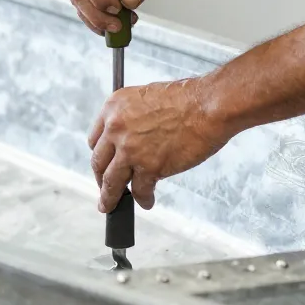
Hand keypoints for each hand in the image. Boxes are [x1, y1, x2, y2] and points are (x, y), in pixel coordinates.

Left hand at [88, 77, 228, 212]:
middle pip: (99, 162)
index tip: (103, 164)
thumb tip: (128, 139)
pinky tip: (146, 201)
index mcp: (113, 107)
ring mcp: (130, 150)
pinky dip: (143, 199)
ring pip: (111, 182)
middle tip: (104, 188)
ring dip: (110, 197)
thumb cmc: (187, 99)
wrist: (209, 106)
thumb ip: (131, 119)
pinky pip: (139, 190)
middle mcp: (116, 128)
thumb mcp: (146, 98)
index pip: (95, 139)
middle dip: (101, 178)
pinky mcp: (149, 167)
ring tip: (110, 206)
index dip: (100, 155)